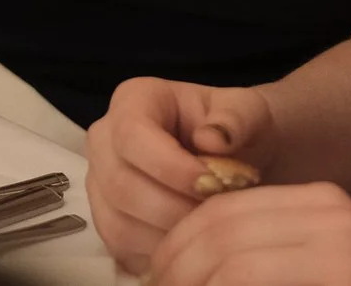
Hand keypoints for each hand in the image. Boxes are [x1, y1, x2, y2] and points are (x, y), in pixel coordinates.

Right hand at [87, 77, 276, 272]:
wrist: (238, 157)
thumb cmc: (238, 130)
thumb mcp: (249, 112)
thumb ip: (236, 118)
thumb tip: (211, 138)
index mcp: (134, 99)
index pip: (132, 134)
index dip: (170, 165)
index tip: (213, 183)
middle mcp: (106, 139)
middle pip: (120, 183)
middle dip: (173, 206)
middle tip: (216, 212)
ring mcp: (101, 182)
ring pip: (118, 222)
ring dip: (168, 233)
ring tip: (208, 225)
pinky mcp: (107, 220)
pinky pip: (122, 247)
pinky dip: (159, 251)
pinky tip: (191, 239)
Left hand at [147, 183, 350, 285]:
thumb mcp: (315, 267)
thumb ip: (264, 259)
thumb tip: (180, 272)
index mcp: (318, 201)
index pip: (222, 207)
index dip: (177, 245)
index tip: (154, 277)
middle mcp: (328, 211)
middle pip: (219, 229)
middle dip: (173, 269)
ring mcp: (339, 246)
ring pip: (230, 263)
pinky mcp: (342, 275)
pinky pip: (249, 283)